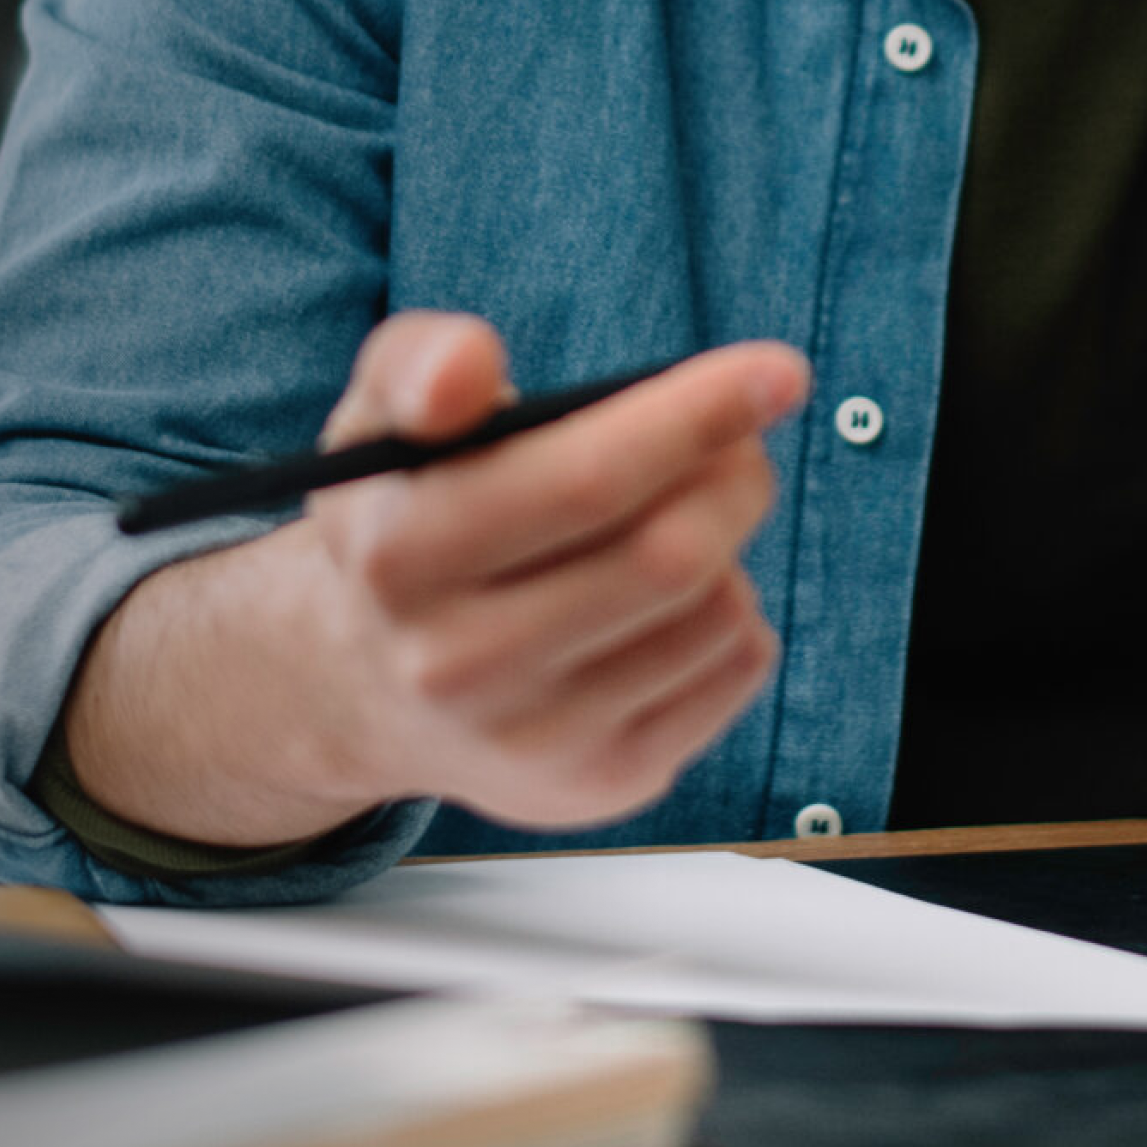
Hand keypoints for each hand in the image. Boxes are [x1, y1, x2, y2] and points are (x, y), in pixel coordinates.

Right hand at [68, 314, 807, 842]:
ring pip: (712, 614)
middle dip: (734, 477)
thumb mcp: (376, 420)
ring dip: (730, 542)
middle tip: (744, 441)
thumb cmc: (404, 515)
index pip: (584, 481)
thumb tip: (470, 367)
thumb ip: (420, 364)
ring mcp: (533, 738)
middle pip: (667, 557)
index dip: (695, 418)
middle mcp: (459, 663)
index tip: (779, 372)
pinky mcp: (598, 782)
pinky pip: (731, 670)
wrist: (367, 686)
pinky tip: (680, 596)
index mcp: (403, 554)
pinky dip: (736, 611)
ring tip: (690, 514)